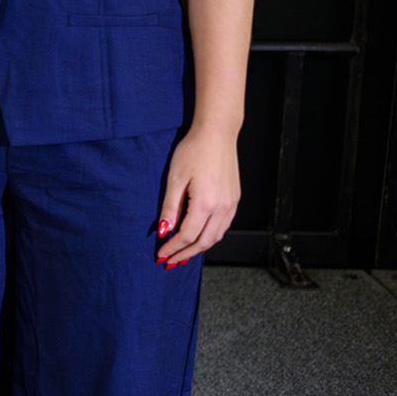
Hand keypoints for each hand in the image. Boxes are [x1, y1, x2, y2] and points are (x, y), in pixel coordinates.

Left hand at [157, 125, 239, 267]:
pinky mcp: (235, 199)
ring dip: (199, 248)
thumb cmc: (193, 152)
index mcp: (206, 204)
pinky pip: (223, 226)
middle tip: (170, 261)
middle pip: (204, 242)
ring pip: (216, 236)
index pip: (188, 236)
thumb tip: (163, 231)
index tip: (161, 254)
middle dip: (186, 254)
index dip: (173, 248)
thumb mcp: (174, 179)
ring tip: (183, 253)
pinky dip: (210, 236)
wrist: (217, 134)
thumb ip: (170, 208)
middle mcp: (223, 208)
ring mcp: (232, 205)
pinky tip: (199, 236)